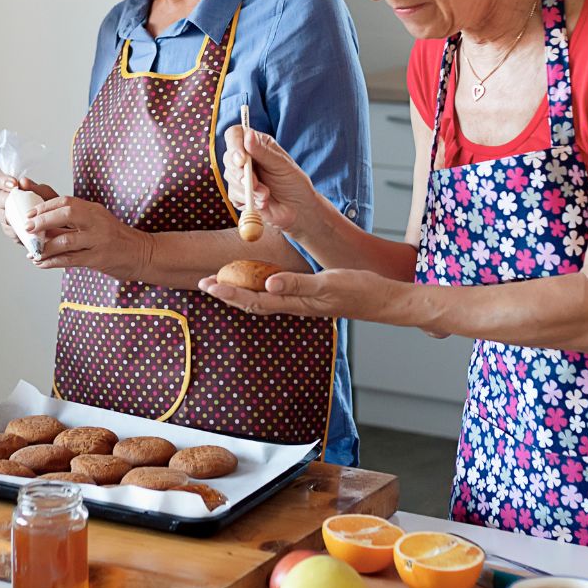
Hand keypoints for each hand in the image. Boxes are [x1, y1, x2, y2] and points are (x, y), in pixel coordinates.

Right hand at [0, 172, 61, 246]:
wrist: (60, 226)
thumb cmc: (52, 207)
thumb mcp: (48, 195)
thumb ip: (36, 188)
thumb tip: (23, 182)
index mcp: (13, 189)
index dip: (0, 180)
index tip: (14, 185)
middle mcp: (7, 202)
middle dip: (8, 200)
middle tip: (20, 202)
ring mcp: (7, 218)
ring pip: (3, 216)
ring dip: (14, 217)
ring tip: (27, 218)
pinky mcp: (12, 232)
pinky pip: (10, 231)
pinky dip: (19, 230)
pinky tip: (28, 230)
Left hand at [28, 195, 151, 277]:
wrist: (143, 254)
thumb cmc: (116, 239)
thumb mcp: (97, 222)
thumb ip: (75, 220)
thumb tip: (44, 222)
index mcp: (94, 210)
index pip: (66, 201)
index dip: (45, 206)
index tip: (30, 213)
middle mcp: (96, 222)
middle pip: (66, 214)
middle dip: (43, 220)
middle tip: (27, 227)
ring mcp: (99, 240)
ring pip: (66, 240)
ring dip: (45, 246)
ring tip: (32, 251)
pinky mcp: (99, 258)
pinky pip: (71, 259)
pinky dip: (53, 262)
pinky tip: (41, 263)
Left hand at [198, 266, 402, 321]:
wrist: (384, 300)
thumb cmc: (360, 290)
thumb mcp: (328, 283)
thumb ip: (298, 284)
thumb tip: (267, 284)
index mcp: (295, 302)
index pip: (254, 299)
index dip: (229, 292)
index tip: (208, 284)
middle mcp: (294, 304)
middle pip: (253, 301)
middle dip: (227, 293)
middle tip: (204, 283)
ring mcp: (302, 303)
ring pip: (263, 300)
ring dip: (241, 292)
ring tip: (223, 283)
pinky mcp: (310, 297)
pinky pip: (277, 295)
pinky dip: (260, 289)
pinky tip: (258, 282)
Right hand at [222, 127, 323, 237]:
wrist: (298, 210)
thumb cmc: (293, 183)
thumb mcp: (281, 165)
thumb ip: (263, 151)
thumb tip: (248, 135)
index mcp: (256, 144)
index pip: (235, 135)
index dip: (234, 145)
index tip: (241, 159)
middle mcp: (246, 158)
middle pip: (228, 157)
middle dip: (241, 172)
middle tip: (256, 183)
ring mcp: (240, 176)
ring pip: (230, 177)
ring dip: (248, 188)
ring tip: (266, 194)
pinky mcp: (238, 194)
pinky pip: (233, 194)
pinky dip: (248, 200)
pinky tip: (262, 202)